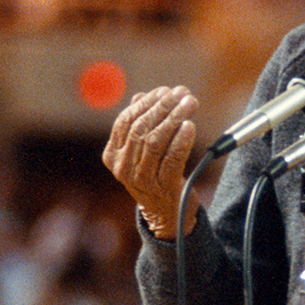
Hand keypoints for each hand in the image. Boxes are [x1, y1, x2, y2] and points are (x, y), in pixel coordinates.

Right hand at [103, 85, 199, 239]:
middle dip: (163, 107)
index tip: (166, 90)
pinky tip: (190, 126)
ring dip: (175, 118)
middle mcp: (123, 168)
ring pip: (156, 141)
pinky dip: (182, 140)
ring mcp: (142, 180)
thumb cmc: (156, 176)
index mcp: (113, 155)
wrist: (167, 214)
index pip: (126, 121)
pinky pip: (172, 159)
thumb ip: (140, 126)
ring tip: (190, 103)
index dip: (146, 103)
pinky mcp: (163, 187)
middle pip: (141, 128)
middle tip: (182, 93)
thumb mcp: (143, 152)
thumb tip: (140, 97)